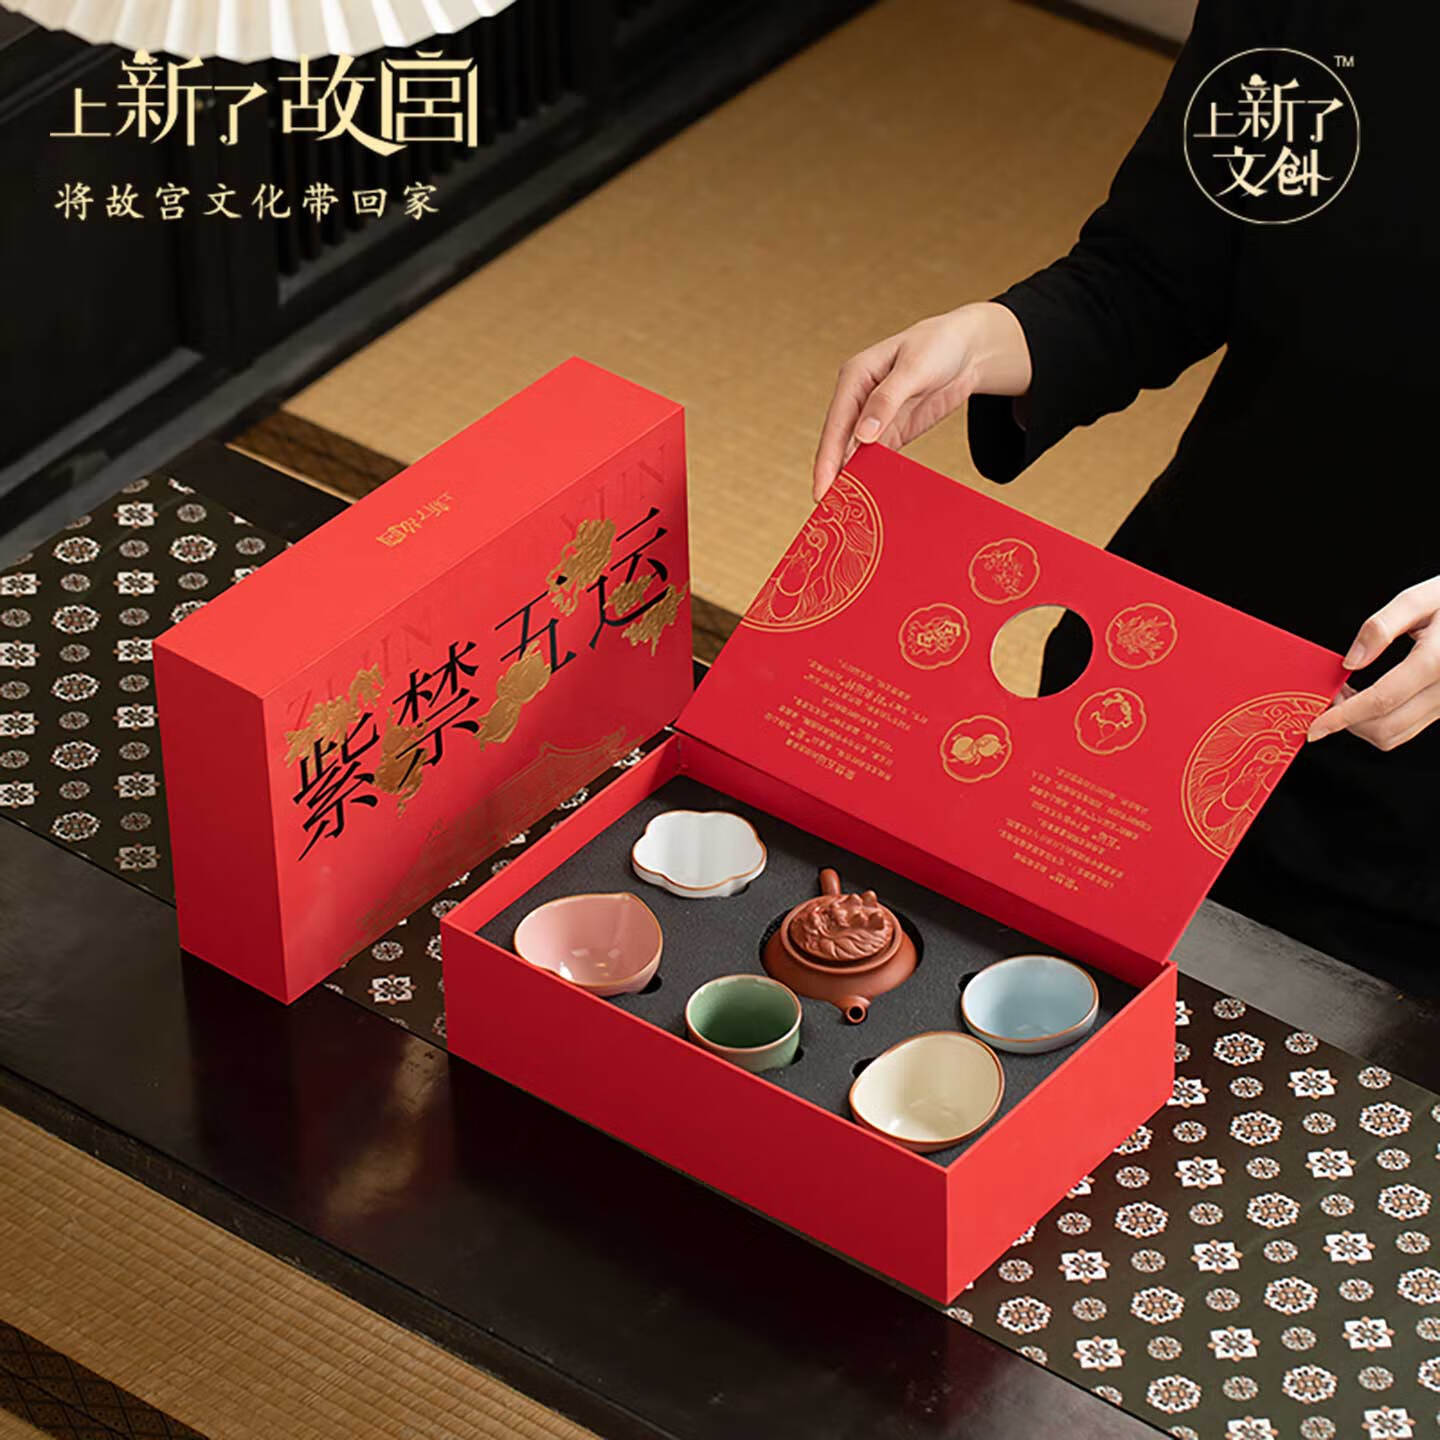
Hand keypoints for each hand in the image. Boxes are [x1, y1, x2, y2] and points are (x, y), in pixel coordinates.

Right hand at [812, 302, 1032, 501]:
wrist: (967, 349)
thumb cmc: (938, 346)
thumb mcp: (915, 368)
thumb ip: (886, 400)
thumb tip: (862, 436)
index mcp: (854, 378)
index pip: (835, 424)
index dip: (827, 459)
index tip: (822, 489)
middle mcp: (858, 400)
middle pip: (841, 444)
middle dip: (834, 476)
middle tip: (831, 510)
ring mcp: (874, 418)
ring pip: (858, 455)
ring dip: (853, 480)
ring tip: (848, 511)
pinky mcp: (893, 431)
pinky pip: (879, 458)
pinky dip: (874, 476)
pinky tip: (871, 497)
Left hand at [1307, 578, 1439, 749]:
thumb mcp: (1421, 599)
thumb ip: (1381, 627)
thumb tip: (1351, 661)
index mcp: (1438, 661)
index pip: (1381, 699)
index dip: (1343, 716)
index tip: (1315, 726)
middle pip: (1385, 726)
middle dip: (1347, 722)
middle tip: (1329, 696)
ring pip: (1397, 734)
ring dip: (1363, 724)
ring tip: (1347, 696)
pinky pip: (1409, 727)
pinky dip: (1381, 722)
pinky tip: (1370, 698)